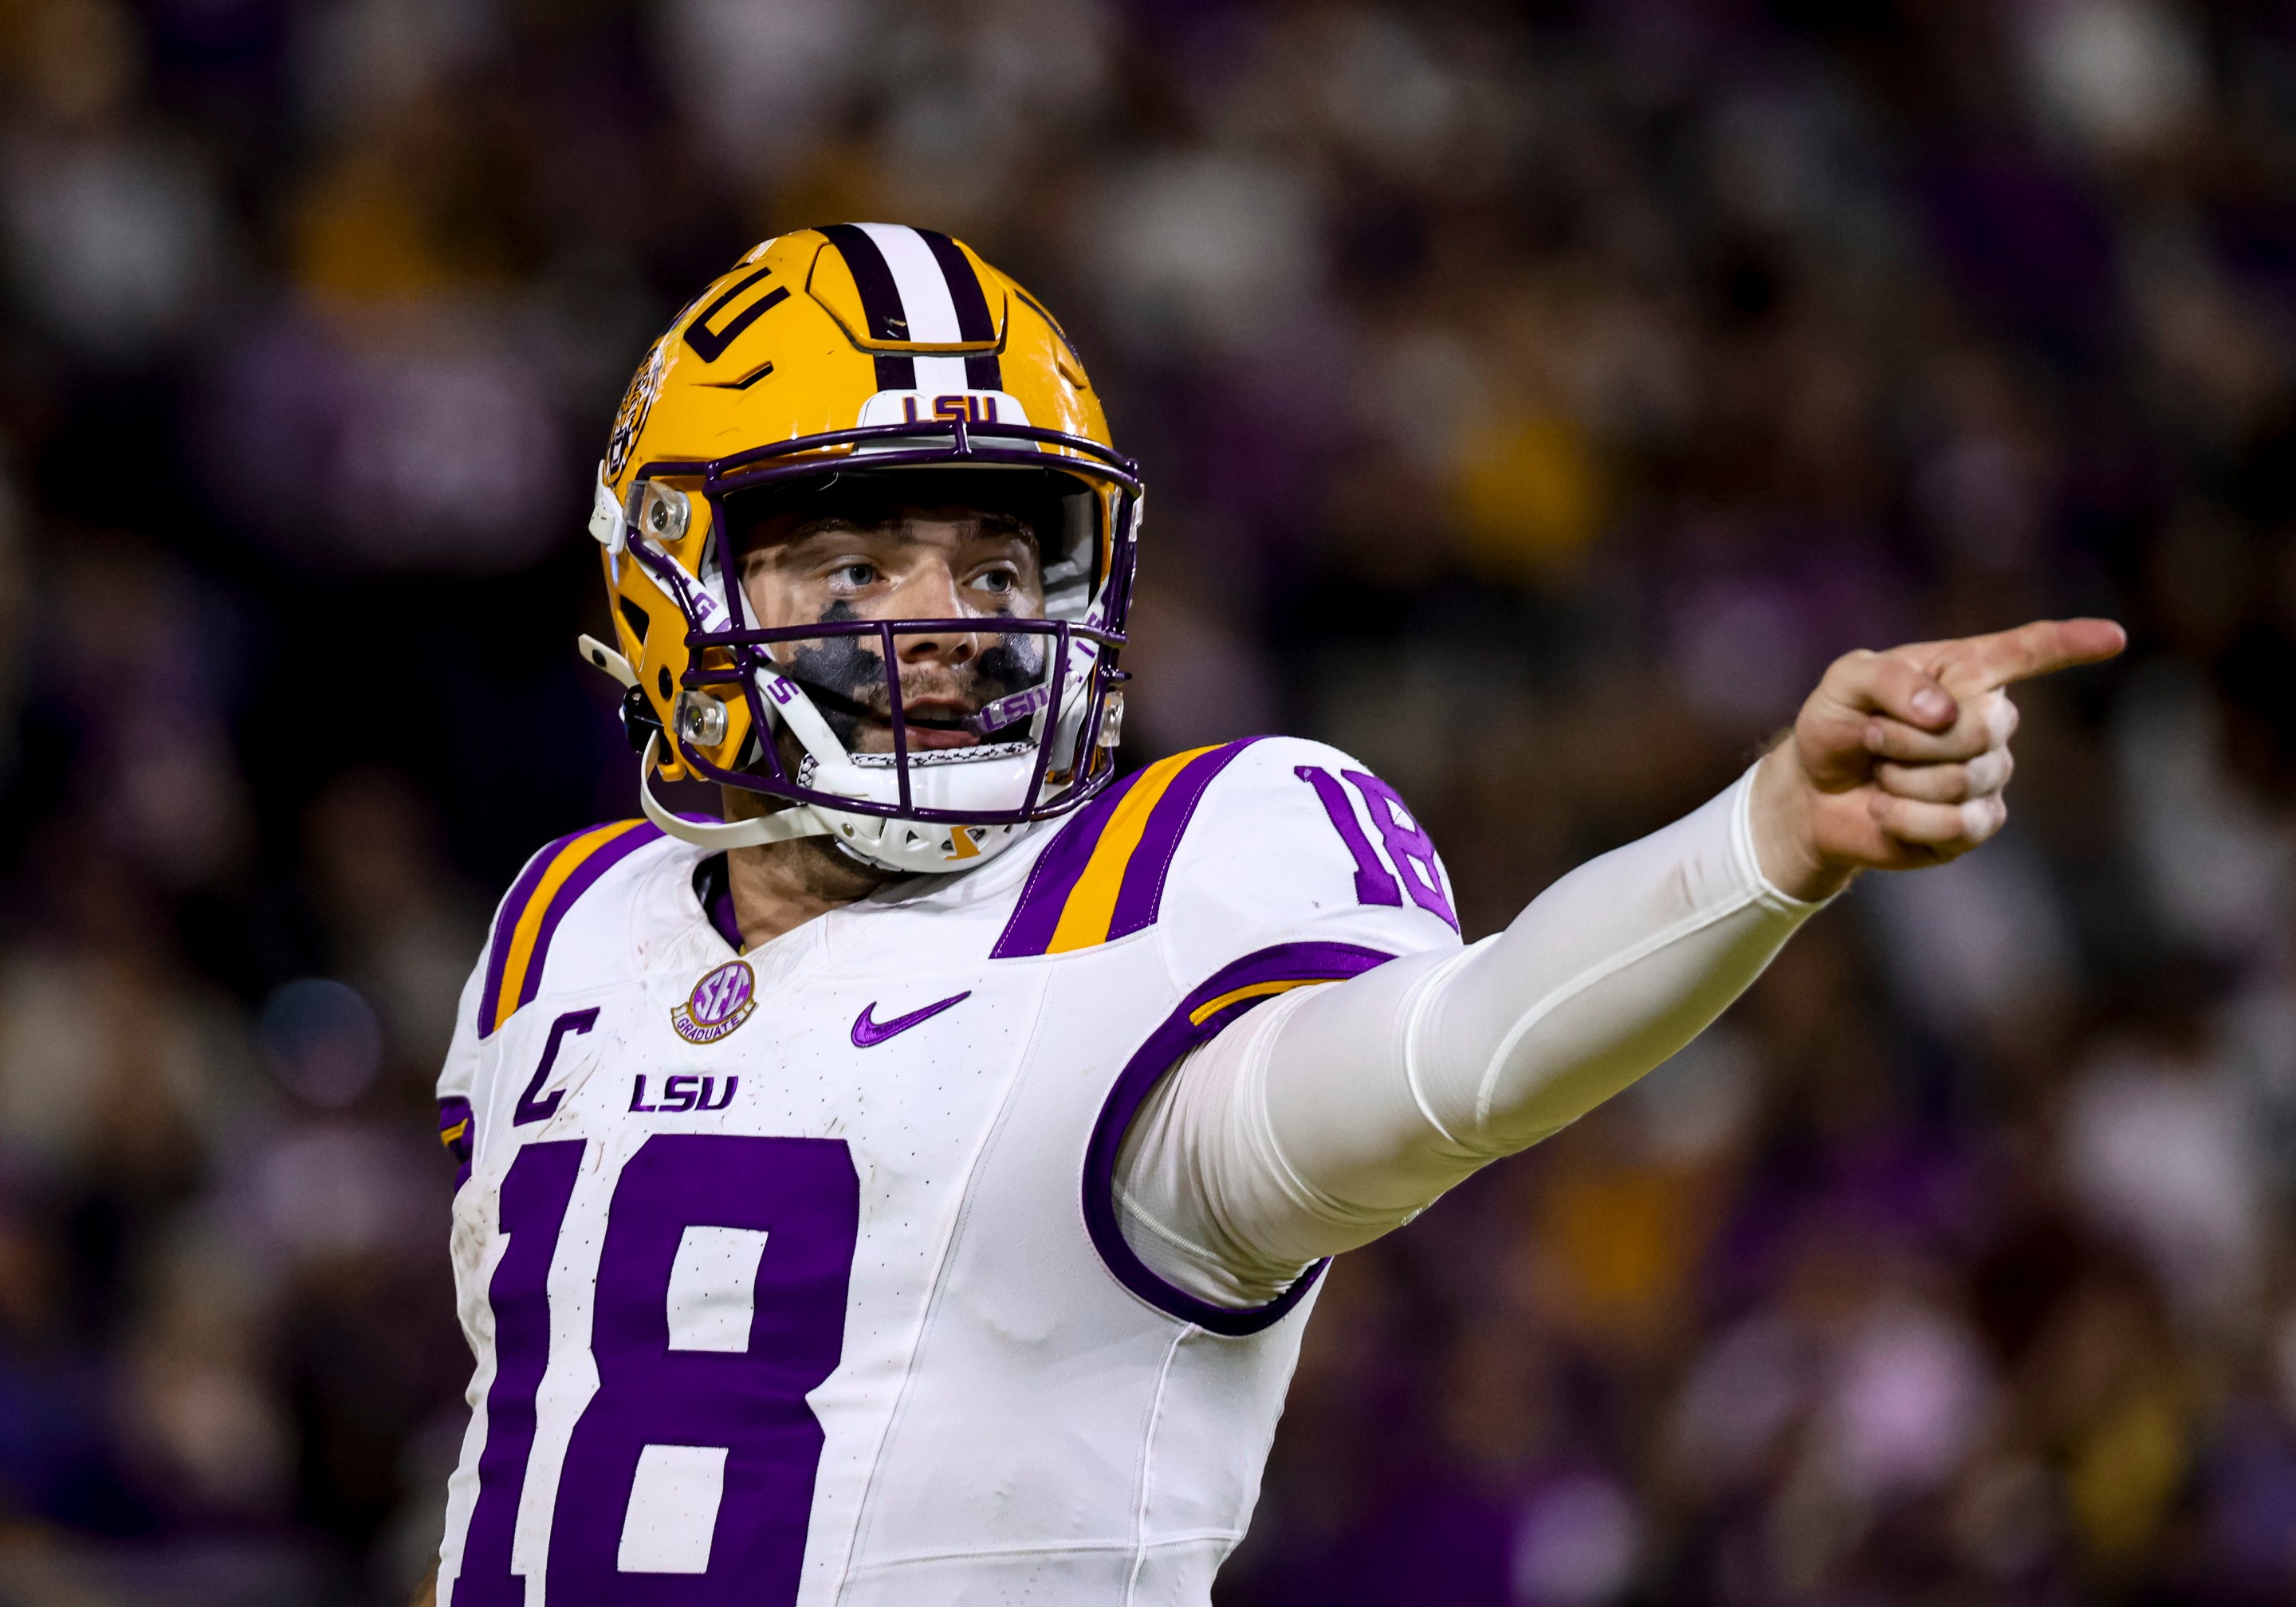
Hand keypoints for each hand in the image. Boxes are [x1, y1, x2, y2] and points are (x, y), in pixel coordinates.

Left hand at [1749, 618, 2126, 900]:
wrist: (1814, 792)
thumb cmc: (1837, 724)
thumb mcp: (1845, 683)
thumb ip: (1888, 679)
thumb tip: (1944, 711)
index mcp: (1966, 671)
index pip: (2026, 652)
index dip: (2069, 644)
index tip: (2112, 637)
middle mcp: (1990, 720)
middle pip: (1983, 728)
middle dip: (1911, 738)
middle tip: (1874, 738)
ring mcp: (1989, 773)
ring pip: (1963, 779)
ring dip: (1900, 778)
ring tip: (1881, 772)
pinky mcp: (1976, 823)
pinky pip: (1957, 824)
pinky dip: (1904, 817)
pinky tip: (1884, 809)